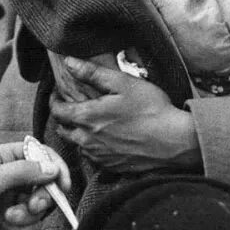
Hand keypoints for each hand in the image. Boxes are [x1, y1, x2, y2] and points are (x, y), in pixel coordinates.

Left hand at [0, 141, 71, 229]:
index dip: (53, 165)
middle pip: (43, 180)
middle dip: (43, 194)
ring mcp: (10, 201)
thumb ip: (22, 171)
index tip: (62, 182)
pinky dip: (26, 227)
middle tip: (34, 205)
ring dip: (30, 213)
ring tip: (9, 218)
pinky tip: (8, 228)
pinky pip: (34, 223)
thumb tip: (52, 167)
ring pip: (40, 204)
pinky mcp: (11, 223)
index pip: (37, 153)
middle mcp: (7, 177)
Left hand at [49, 57, 200, 173]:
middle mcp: (87, 140)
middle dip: (64, 118)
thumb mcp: (123, 83)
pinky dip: (94, 147)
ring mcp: (99, 156)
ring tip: (91, 123)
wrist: (174, 142)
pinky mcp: (111, 167)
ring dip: (78, 134)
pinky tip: (108, 138)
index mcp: (87, 118)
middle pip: (62, 130)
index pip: (57, 111)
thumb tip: (69, 62)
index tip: (58, 94)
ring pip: (77, 145)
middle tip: (73, 107)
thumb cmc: (151, 109)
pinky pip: (94, 158)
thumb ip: (92, 73)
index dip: (54, 100)